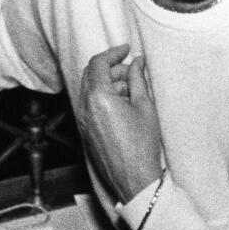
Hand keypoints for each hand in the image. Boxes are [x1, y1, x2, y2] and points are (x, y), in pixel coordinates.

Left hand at [75, 44, 163, 201]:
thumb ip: (138, 80)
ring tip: (131, 92)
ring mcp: (83, 120)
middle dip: (111, 68)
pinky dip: (103, 97)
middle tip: (132, 72)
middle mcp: (85, 107)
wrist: (134, 179)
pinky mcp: (85, 131)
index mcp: (99, 98)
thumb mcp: (145, 107)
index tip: (126, 50)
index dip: (113, 53)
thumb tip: (138, 62)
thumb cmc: (143, 146)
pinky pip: (89, 105)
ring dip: (108, 83)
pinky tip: (123, 105)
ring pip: (89, 89)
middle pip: (91, 74)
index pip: (98, 63)